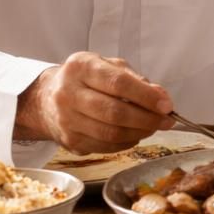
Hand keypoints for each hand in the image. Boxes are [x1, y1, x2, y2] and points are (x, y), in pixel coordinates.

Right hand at [14, 52, 173, 153]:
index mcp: (81, 67)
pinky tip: (135, 134)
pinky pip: (105, 146)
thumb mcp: (108, 67)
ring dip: (140, 132)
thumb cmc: (85, 80)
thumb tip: (161, 97)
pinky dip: (126, 142)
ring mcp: (66, 120)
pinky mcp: (69, 140)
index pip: (118, 83)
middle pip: (115, 112)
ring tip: (153, 127)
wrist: (46, 100)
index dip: (146, 96)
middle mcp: (68, 93)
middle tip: (166, 121)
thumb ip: (136, 80)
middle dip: (147, 119)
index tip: (167, 105)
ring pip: (111, 133)